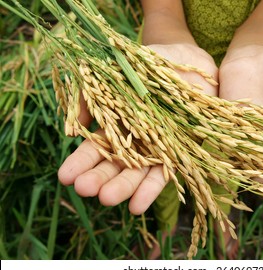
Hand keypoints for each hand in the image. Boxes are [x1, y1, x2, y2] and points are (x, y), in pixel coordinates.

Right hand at [58, 43, 217, 213]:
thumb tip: (73, 125)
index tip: (65, 177)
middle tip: (84, 189)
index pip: (97, 147)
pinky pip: (165, 173)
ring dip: (122, 187)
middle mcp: (136, 140)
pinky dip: (151, 189)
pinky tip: (137, 205)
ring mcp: (157, 147)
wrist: (186, 60)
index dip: (81, 162)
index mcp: (118, 124)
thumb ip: (93, 96)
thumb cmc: (149, 65)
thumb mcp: (116, 73)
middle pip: (115, 164)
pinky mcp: (180, 151)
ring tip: (106, 199)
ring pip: (137, 172)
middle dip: (99, 177)